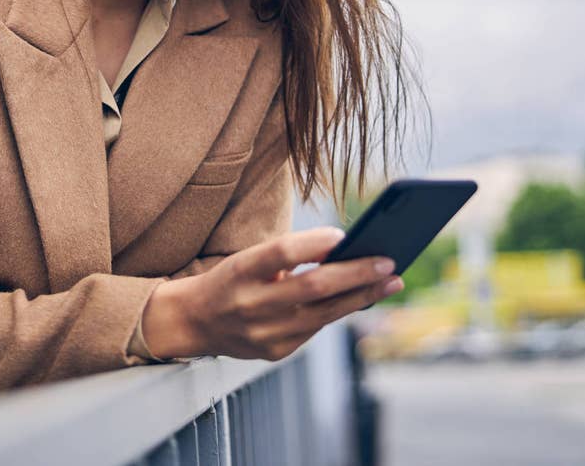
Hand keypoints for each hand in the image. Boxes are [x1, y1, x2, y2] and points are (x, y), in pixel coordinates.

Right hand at [142, 227, 402, 360]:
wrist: (193, 321)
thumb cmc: (231, 280)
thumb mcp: (248, 259)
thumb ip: (288, 256)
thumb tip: (342, 251)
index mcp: (240, 271)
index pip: (282, 252)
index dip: (314, 242)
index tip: (344, 233)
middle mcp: (250, 304)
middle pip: (314, 287)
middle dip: (357, 274)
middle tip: (389, 262)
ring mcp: (263, 333)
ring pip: (324, 314)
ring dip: (363, 297)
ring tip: (390, 282)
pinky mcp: (274, 352)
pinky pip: (314, 329)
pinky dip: (338, 311)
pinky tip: (360, 299)